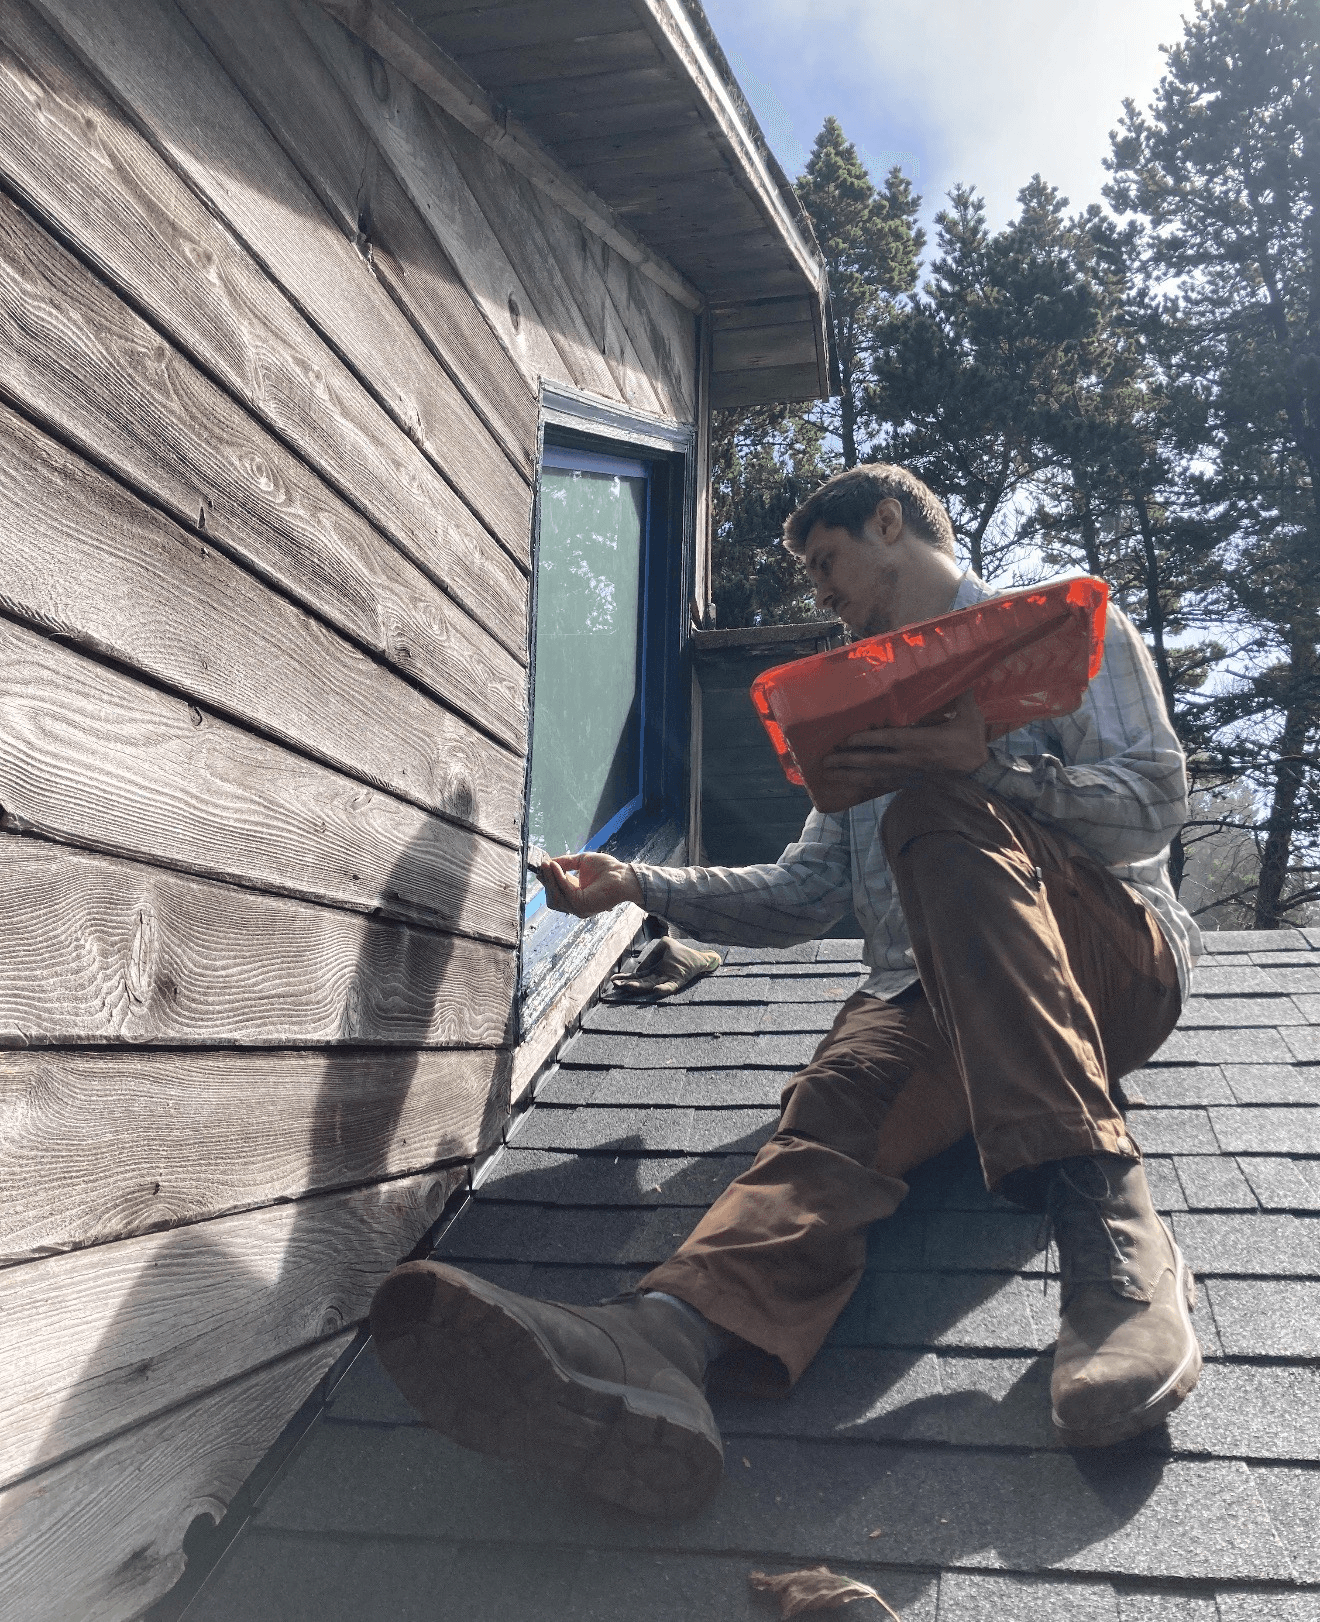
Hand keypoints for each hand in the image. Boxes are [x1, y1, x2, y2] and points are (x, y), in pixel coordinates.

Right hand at [538, 850, 643, 916]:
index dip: (547, 880)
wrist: (624, 875)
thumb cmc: (608, 869)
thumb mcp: (581, 862)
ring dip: (550, 879)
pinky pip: (564, 892)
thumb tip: (548, 862)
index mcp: (575, 897)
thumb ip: (565, 863)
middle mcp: (575, 906)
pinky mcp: (581, 906)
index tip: (542, 866)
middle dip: (547, 880)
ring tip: (548, 864)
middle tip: (543, 864)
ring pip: (555, 896)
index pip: (555, 893)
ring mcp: (578, 908)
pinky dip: (558, 879)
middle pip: (552, 898)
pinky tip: (555, 867)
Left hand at [816, 687, 989, 810]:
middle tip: (825, 761)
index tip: (846, 739)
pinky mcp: (908, 780)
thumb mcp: (970, 716)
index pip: (888, 740)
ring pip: (873, 775)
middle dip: (848, 761)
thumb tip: (959, 670)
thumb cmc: (971, 743)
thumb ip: (960, 695)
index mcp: (922, 742)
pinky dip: (863, 783)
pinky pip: (881, 783)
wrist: (977, 774)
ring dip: (850, 775)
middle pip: (873, 761)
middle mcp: (910, 759)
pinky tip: (848, 784)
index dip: (867, 740)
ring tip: (828, 774)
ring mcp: (907, 773)